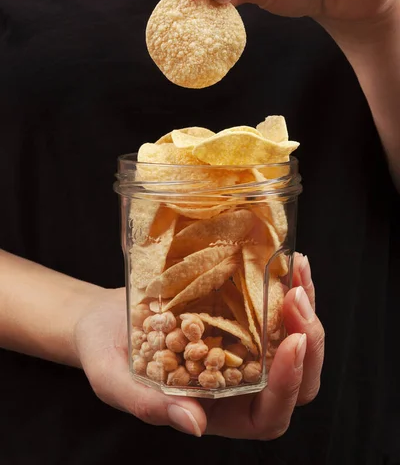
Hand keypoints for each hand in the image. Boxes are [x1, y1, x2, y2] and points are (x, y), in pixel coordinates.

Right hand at [74, 254, 323, 438]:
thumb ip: (150, 406)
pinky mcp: (242, 316)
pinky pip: (277, 308)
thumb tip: (194, 424)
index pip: (269, 415)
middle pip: (298, 380)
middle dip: (309, 341)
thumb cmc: (105, 353)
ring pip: (295, 340)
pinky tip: (291, 261)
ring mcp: (245, 348)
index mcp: (218, 410)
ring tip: (299, 271)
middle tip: (297, 298)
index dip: (287, 386)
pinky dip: (289, 285)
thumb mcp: (114, 381)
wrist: (103, 316)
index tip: (290, 344)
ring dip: (306, 308)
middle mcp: (240, 382)